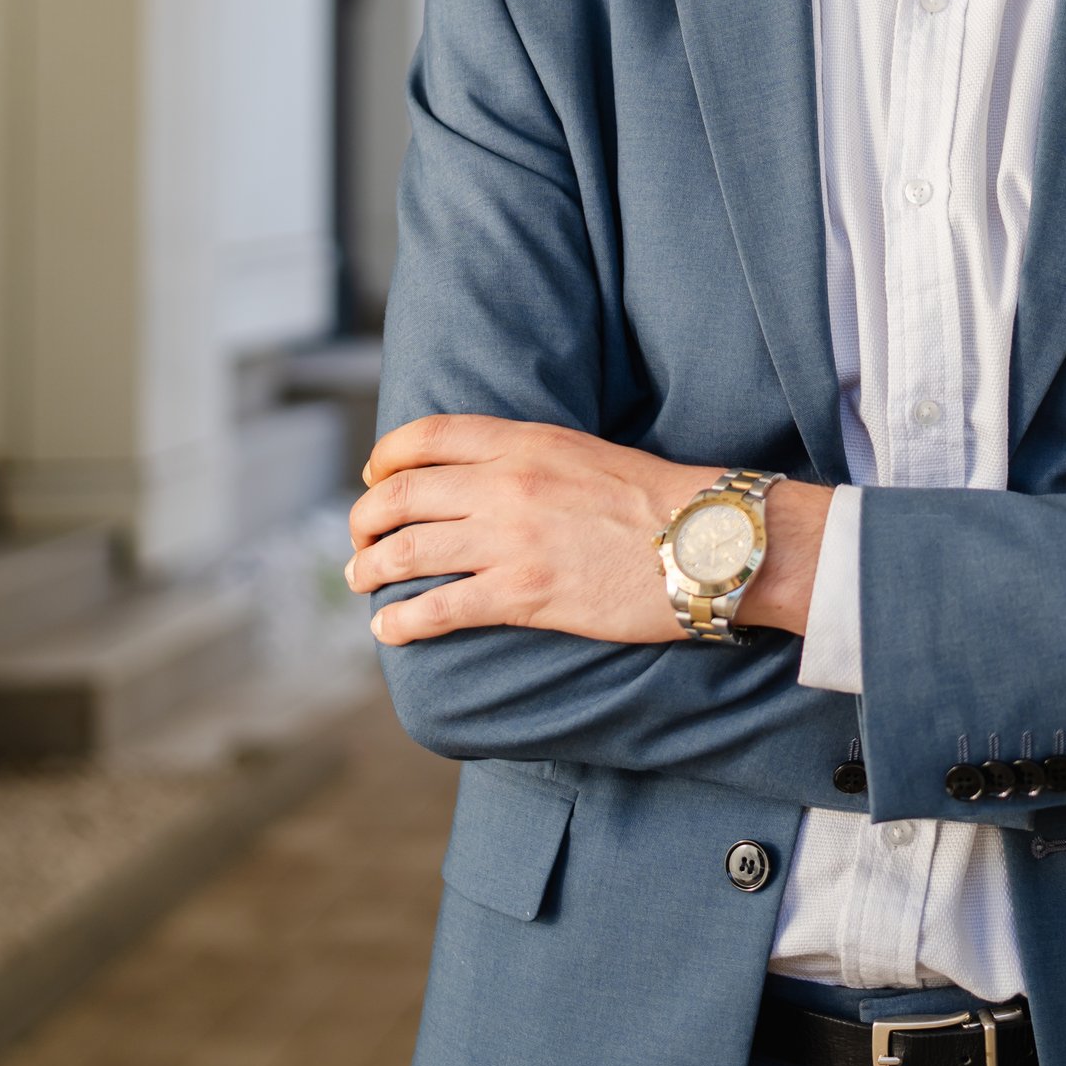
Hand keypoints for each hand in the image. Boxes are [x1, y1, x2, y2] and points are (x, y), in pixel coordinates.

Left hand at [345, 416, 831, 645]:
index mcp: (525, 441)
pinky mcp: (524, 594)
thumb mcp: (586, 453)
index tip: (375, 476)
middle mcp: (507, 484)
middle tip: (360, 540)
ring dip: (371, 569)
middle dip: (365, 520)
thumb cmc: (658, 498)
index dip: (387, 457)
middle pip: (402, 495)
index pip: (427, 436)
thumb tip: (487, 477)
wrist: (706, 539)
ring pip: (407, 551)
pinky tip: (390, 630)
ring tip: (363, 581)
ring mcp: (512, 540)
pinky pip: (439, 608)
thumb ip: (531, 458)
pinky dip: (402, 621)